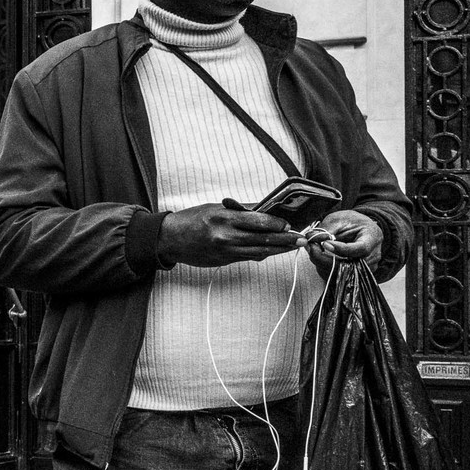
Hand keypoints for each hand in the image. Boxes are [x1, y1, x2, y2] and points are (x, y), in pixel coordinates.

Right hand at [157, 202, 302, 267]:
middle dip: (285, 240)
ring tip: (293, 247)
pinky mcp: (224, 261)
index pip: (258, 221)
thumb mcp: (215, 208)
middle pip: (263, 239)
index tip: (290, 225)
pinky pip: (248, 258)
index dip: (277, 224)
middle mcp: (225, 235)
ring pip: (259, 252)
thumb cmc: (192, 219)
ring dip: (278, 250)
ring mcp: (225, 250)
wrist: (169, 239)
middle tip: (301, 239)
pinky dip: (262, 254)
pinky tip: (272, 251)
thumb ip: (240, 210)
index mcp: (223, 217)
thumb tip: (266, 209)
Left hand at [305, 209, 383, 273]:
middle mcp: (373, 256)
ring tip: (313, 250)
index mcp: (373, 238)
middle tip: (310, 248)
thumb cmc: (350, 222)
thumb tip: (311, 238)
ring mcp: (366, 268)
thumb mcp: (339, 219)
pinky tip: (318, 258)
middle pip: (350, 265)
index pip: (361, 249)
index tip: (325, 244)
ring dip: (323, 264)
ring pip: (342, 273)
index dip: (342, 249)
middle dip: (326, 259)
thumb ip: (327, 229)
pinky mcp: (356, 274)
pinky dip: (325, 268)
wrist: (359, 228)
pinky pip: (338, 276)